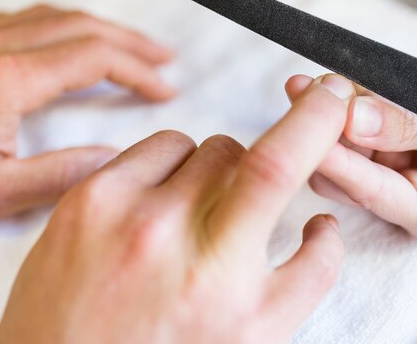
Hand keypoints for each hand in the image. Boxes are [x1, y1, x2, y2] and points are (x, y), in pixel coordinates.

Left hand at [0, 5, 175, 222]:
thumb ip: (58, 176)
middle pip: (82, 26)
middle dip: (131, 40)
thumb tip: (113, 160)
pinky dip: (62, 27)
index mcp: (8, 80)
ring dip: (99, 29)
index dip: (139, 69)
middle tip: (163, 57)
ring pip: (53, 16)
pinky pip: (23, 20)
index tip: (165, 88)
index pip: (96, 57)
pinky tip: (65, 44)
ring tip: (127, 47)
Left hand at [0, 75, 354, 343]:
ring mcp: (118, 213)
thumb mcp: (257, 335)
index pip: (276, 168)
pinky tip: (154, 213)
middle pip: (239, 152)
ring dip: (209, 173)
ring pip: (198, 146)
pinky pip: (153, 148)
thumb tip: (325, 222)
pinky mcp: (84, 199)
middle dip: (252, 173)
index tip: (331, 96)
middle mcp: (166, 238)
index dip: (314, 119)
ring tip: (188, 224)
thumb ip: (308, 274)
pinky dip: (168, 169)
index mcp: (220, 279)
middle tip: (232, 219)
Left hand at [285, 23, 416, 242]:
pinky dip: (346, 99)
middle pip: (345, 172)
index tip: (307, 128)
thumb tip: (353, 120)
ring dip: (331, 111)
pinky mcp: (390, 136)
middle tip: (310, 89)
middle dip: (326, 132)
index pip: (370, 191)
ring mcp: (396, 165)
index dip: (335, 158)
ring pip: (343, 144)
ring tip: (321, 79)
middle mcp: (407, 194)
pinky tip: (337, 79)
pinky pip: (356, 119)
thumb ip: (412, 124)